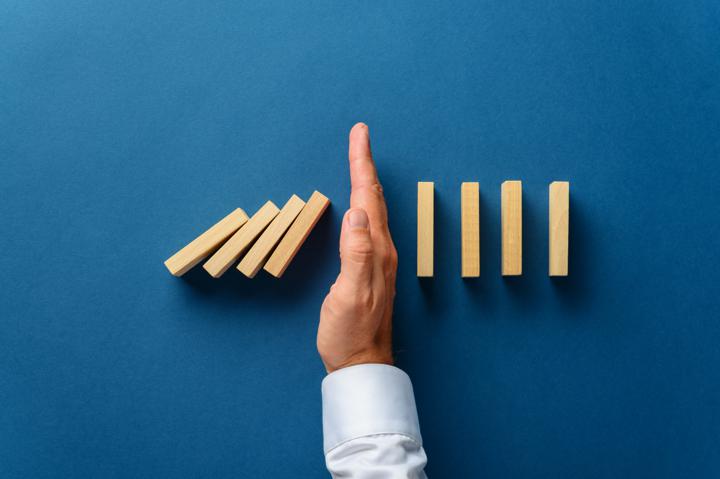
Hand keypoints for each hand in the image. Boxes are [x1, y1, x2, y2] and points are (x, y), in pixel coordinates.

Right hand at [318, 123, 398, 372]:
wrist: (360, 361)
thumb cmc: (350, 332)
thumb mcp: (350, 294)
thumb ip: (355, 253)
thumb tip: (356, 212)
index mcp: (375, 250)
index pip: (367, 198)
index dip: (361, 164)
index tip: (359, 134)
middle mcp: (382, 250)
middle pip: (373, 197)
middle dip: (365, 164)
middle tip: (359, 136)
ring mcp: (378, 259)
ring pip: (372, 209)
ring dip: (365, 180)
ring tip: (359, 159)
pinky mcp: (371, 268)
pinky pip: (369, 224)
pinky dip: (363, 203)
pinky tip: (361, 204)